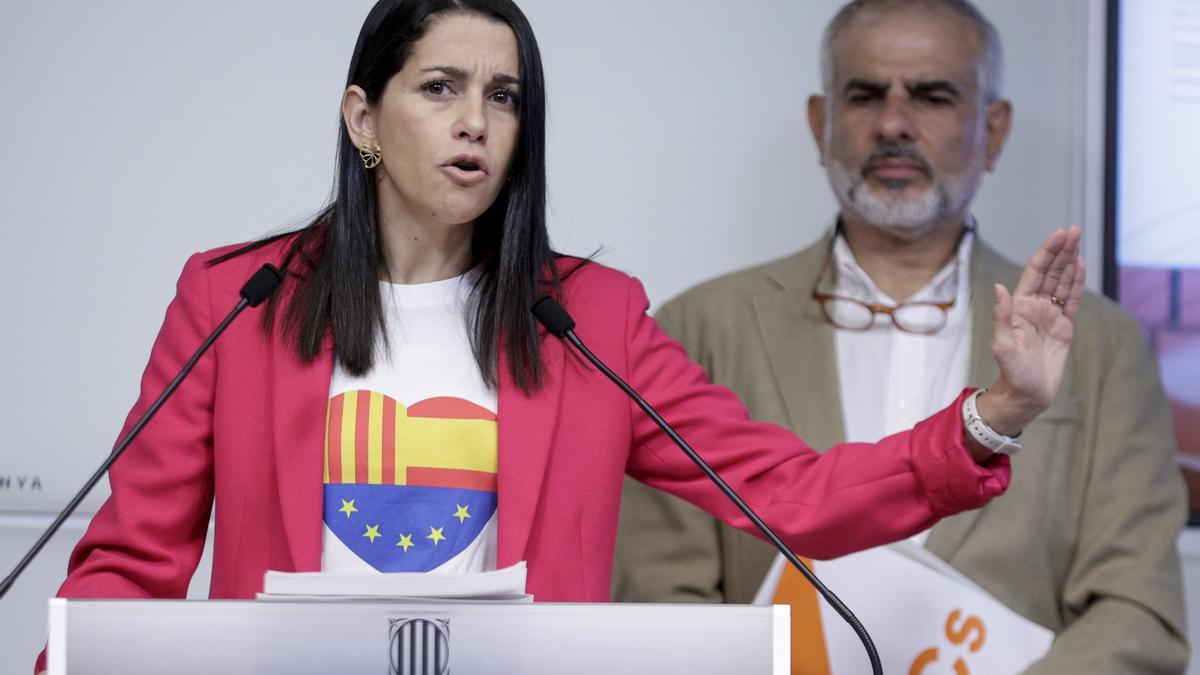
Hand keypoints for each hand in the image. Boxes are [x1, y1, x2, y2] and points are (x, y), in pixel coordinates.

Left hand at [976, 226, 1084, 439]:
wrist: (1027, 394)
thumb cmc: (1011, 372)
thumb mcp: (1002, 344)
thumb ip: (1002, 315)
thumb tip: (999, 287)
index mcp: (1019, 306)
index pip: (1035, 272)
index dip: (1047, 252)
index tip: (1059, 235)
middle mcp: (1034, 307)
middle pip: (1050, 272)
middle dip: (1061, 250)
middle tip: (1074, 229)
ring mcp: (1050, 315)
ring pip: (1062, 282)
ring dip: (1070, 261)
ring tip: (1078, 240)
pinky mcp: (1064, 327)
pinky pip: (1072, 300)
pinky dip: (1077, 283)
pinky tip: (1080, 266)